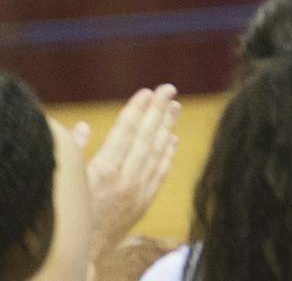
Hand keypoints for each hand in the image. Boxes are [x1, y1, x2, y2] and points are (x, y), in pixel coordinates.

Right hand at [77, 85, 180, 260]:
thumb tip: (81, 127)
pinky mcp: (145, 202)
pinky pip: (161, 172)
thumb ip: (75, 153)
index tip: (147, 92)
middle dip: (158, 110)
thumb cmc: (67, 214)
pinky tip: (174, 139)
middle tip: (169, 89)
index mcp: (103, 170)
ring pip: (157, 152)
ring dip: (167, 127)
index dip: (137, 109)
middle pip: (146, 137)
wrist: (80, 253)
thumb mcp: (66, 181)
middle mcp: (125, 178)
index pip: (126, 131)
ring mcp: (138, 190)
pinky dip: (169, 154)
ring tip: (175, 107)